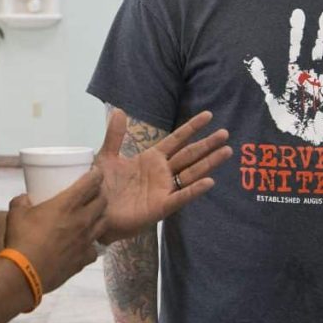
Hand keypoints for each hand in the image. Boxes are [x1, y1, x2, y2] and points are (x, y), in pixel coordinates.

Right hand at [3, 169, 104, 293]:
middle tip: (93, 194)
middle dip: (100, 195)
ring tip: (93, 216)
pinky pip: (94, 248)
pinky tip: (84, 245)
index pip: (91, 183)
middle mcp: (82, 220)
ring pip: (104, 223)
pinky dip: (91, 244)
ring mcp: (86, 241)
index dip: (96, 174)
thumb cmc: (21, 239)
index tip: (95, 172)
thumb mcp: (16, 213)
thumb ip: (22, 201)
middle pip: (103, 202)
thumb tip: (25, 198)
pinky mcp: (84, 259)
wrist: (25, 273)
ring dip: (100, 217)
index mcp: (67, 204)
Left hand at [94, 110, 231, 243]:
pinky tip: (209, 182)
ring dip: (209, 162)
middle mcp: (162, 172)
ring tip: (226, 151)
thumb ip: (115, 135)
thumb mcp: (107, 157)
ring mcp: (164, 189)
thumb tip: (119, 110)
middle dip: (207, 144)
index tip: (208, 115)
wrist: (95, 212)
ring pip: (191, 173)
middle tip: (225, 133)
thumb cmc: (102, 186)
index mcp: (152, 158)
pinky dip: (194, 190)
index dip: (192, 127)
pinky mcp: (161, 206)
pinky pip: (181, 196)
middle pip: (189, 154)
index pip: (176, 139)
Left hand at [244, 8, 322, 144]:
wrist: (300, 141)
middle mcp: (312, 74)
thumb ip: (264, 80)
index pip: (296, 48)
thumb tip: (250, 61)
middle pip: (318, 48)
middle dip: (322, 33)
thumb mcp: (272, 100)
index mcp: (295, 73)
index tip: (298, 14)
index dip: (297, 32)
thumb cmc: (285, 120)